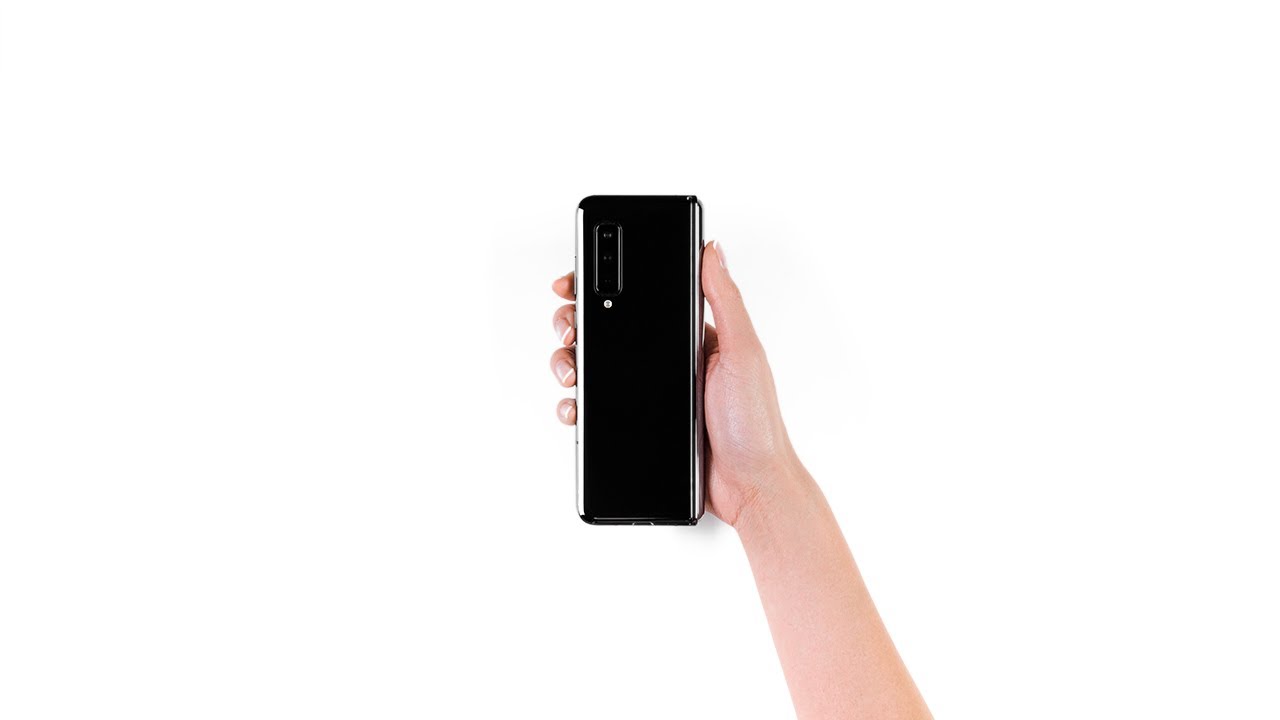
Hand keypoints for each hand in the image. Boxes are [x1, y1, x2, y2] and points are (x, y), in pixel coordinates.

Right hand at [549, 241, 802, 526]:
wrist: (748, 487)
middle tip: (569, 330)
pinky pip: (597, 409)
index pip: (642, 300)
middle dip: (576, 324)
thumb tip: (711, 249)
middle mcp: (669, 361)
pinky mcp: (640, 425)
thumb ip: (725, 299)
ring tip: (571, 372)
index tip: (576, 284)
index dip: (605, 288)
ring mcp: (651, 394)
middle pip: (607, 330)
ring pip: (594, 368)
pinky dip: (577, 406)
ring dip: (570, 363)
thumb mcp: (744, 351)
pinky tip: (575, 407)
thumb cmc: (757, 424)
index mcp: (693, 336)